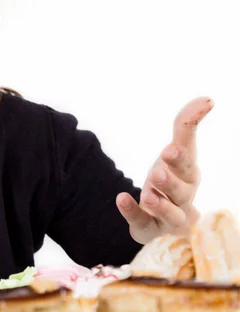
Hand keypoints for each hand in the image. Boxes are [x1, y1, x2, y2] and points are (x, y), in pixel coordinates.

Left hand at [116, 96, 213, 243]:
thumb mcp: (177, 152)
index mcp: (189, 176)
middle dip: (170, 181)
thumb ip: (185, 126)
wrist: (164, 219)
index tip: (170, 148)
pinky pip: (141, 222)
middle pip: (181, 190)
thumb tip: (206, 99)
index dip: (181, 157)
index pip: (189, 165)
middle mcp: (183, 197)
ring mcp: (168, 216)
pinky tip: (121, 199)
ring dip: (159, 203)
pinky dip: (132, 211)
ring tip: (147, 194)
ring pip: (169, 212)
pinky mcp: (149, 228)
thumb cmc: (173, 179)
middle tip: (157, 172)